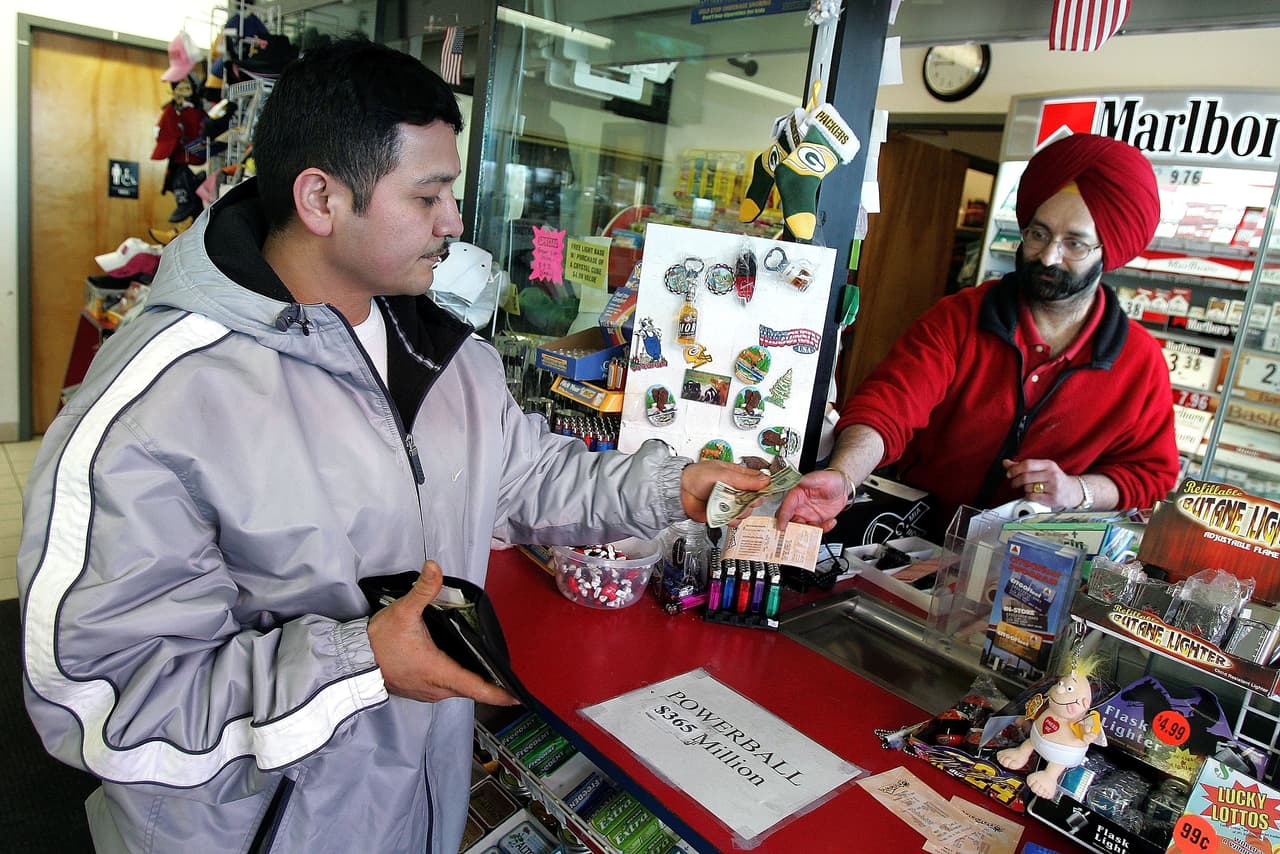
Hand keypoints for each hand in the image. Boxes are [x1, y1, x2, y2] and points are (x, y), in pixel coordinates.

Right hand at [367, 560, 517, 705]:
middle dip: (490, 684)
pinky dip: (457, 682)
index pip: (477, 688)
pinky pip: (446, 690)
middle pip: (471, 689)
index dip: (499, 693)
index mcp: (438, 672)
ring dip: (473, 682)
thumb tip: (434, 567)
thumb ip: (423, 590)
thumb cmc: (379, 640)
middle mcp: (436, 689)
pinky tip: (461, 668)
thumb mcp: (404, 611)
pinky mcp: (419, 692)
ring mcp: (427, 693)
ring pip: (458, 690)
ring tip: (490, 670)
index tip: (518, 696)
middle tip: (508, 674)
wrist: (353, 660)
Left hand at [679, 462, 769, 522]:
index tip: (763, 491)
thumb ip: (744, 479)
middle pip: (755, 500)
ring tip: (728, 505)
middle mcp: (736, 490)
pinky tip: (724, 514)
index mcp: (738, 476)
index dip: (763, 488)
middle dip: (751, 501)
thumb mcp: (723, 473)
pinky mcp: (723, 515)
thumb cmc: (697, 476)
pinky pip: (735, 521)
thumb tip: (765, 480)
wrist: (680, 491)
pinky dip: (731, 520)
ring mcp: (730, 503)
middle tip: (742, 498)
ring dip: (740, 511)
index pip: (758, 482)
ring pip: (746, 512)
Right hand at [775, 469, 847, 532]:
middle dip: (792, 530)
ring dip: (809, 532)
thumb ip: (810, 480)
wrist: (843, 487)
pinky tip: (831, 522)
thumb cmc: (831, 479)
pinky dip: (823, 529)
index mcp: (796, 494)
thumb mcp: (822, 477)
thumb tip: (799, 481)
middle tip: (798, 534)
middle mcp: (799, 506)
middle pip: (789, 521)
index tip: (781, 526)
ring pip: (801, 529)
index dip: (783, 516)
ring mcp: (807, 515)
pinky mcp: (816, 521)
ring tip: (820, 527)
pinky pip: (816, 531)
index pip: (786, 506)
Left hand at [1002, 458, 1079, 508]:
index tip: (1009, 473)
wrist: (1073, 491)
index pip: (1027, 464)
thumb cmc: (1054, 479)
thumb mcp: (1042, 468)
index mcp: (1048, 465)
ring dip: (1024, 489)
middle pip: (1026, 477)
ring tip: (1028, 488)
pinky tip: (1033, 494)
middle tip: (1014, 483)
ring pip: (1028, 488)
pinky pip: (1033, 497)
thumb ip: (1023, 466)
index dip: (1015, 469)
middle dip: (1015, 481)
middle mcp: (1052, 475)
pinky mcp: (1053, 499)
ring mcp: (1054, 487)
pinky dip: (1029, 496)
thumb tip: (1006, 463)